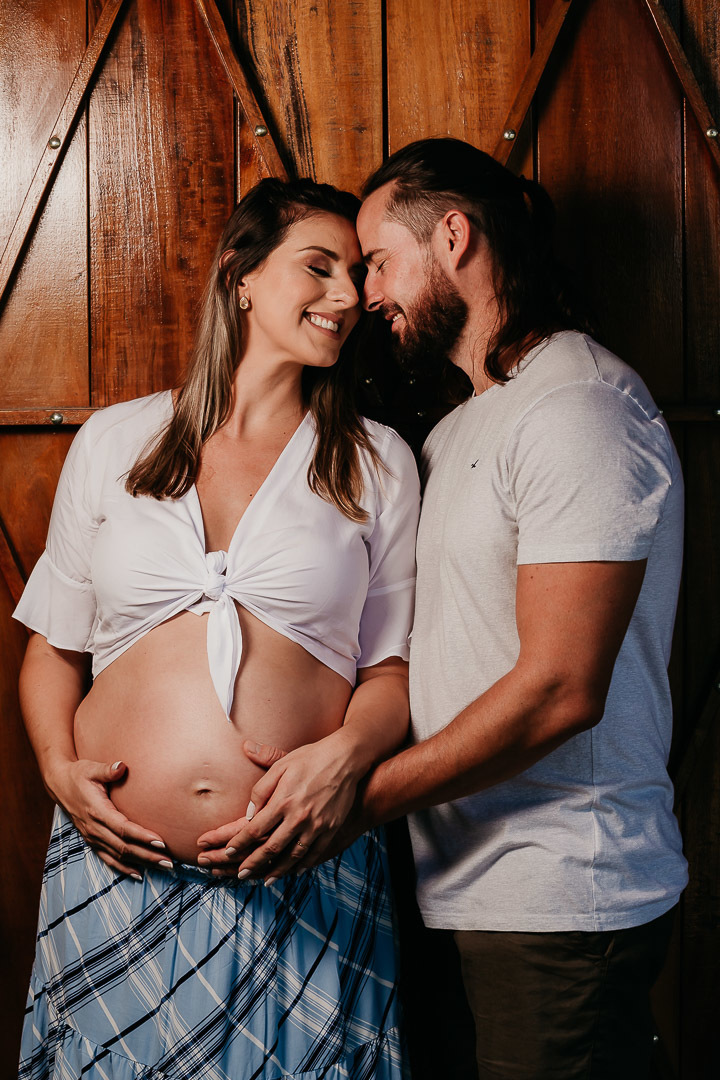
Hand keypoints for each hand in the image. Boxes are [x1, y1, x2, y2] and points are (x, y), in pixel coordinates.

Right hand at [47, 758, 169, 878]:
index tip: (161, 841)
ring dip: (141, 863)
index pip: (123, 828)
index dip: (142, 837)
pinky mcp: (92, 841)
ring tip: (163, 866)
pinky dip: (123, 868)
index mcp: (97, 811)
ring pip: (119, 856)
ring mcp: (92, 837)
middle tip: (170, 861)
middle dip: (148, 855)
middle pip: (124, 847)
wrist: (59, 785)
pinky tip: (139, 874)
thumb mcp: (91, 769)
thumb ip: (107, 770)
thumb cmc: (79, 775)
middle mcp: (94, 828)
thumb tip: (121, 766)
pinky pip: (108, 859)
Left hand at [197, 733, 364, 881]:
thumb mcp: (281, 765)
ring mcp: (316, 825)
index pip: (255, 829)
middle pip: (271, 848)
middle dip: (253, 863)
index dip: (239, 842)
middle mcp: (298, 817)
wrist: (344, 758)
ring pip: (293, 856)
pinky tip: (294, 871)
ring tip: (265, 880)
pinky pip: (315, 853)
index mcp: (283, 801)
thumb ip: (261, 789)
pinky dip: (303, 865)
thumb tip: (248, 813)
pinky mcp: (330, 828)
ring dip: (277, 871)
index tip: (228, 851)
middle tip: (240, 874)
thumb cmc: (310, 758)